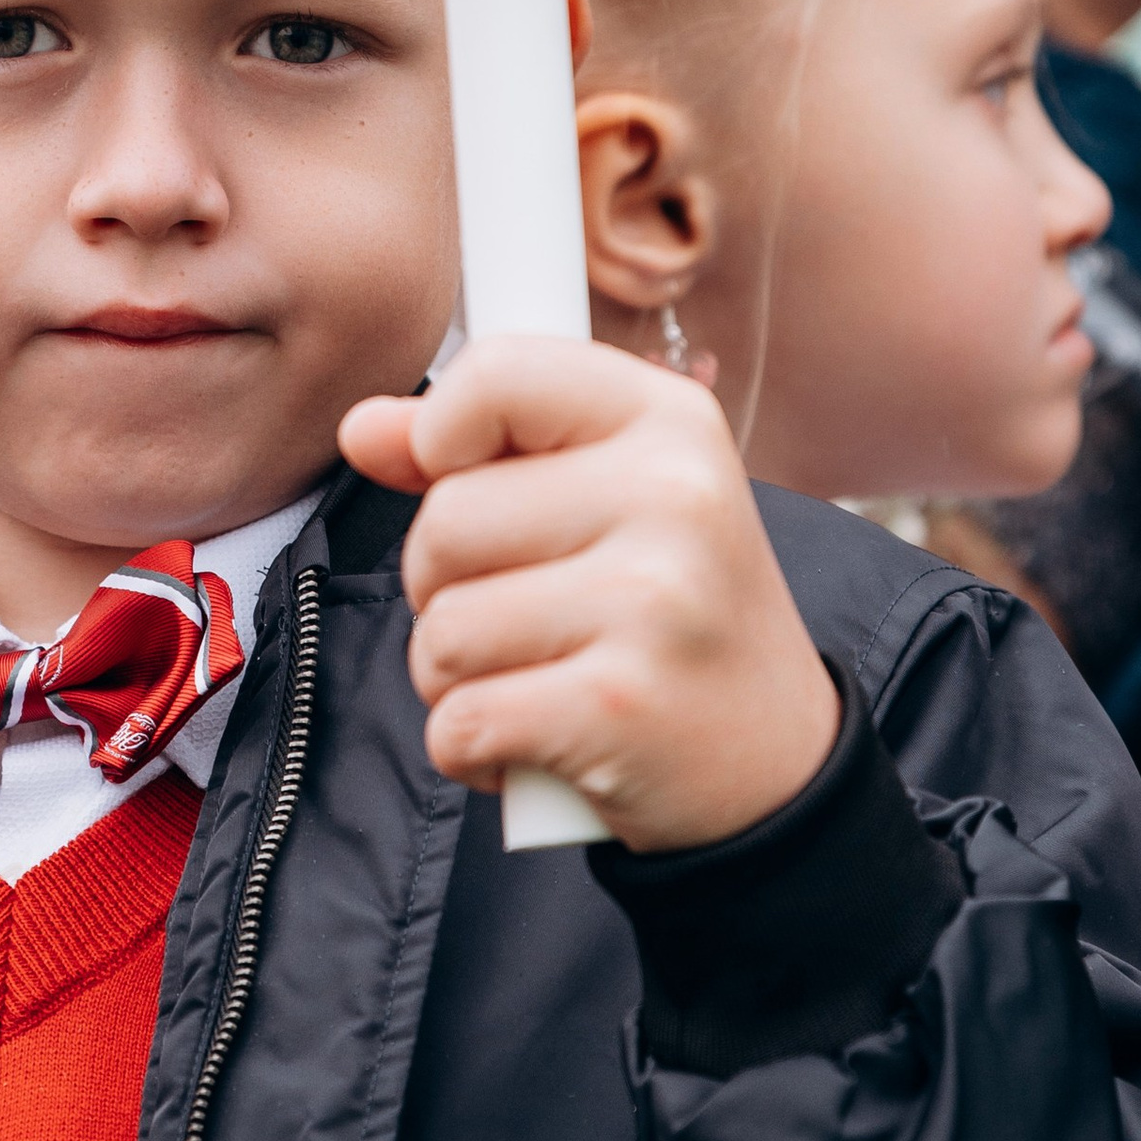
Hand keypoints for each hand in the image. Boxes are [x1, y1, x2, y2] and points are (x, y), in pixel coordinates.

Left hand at [338, 337, 840, 851]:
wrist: (778, 766)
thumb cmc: (670, 618)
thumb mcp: (604, 504)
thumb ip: (480, 455)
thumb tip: (361, 427)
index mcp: (670, 420)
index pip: (496, 374)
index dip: (443, 439)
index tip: (473, 486)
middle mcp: (674, 495)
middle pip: (444, 522)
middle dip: (445, 588)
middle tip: (530, 620)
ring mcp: (653, 602)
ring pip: (442, 632)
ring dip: (457, 678)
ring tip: (539, 682)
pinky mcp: (619, 708)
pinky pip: (459, 721)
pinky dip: (472, 751)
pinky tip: (537, 747)